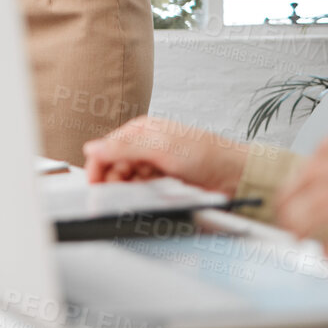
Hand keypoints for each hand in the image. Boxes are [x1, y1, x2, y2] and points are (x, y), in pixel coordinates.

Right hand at [82, 116, 249, 195]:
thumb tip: (93, 148)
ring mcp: (153, 166)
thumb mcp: (161, 147)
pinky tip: (149, 197)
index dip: (98, 165)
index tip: (94, 184)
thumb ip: (124, 147)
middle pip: (114, 166)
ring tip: (138, 195)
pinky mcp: (162, 183)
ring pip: (127, 181)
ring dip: (128, 190)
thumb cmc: (207, 155)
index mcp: (141, 130)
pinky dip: (141, 196)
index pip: (107, 147)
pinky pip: (141, 191)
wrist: (235, 176)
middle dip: (113, 180)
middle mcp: (145, 146)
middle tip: (115, 195)